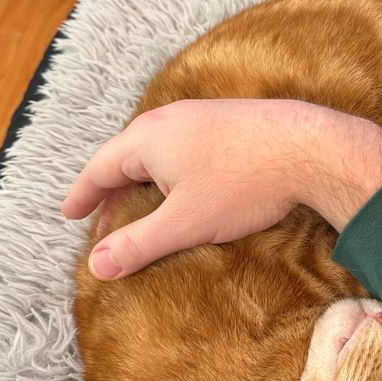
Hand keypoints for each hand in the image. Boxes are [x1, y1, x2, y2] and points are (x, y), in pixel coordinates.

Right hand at [62, 99, 381, 279]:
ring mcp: (201, 114)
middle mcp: (169, 118)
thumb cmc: (246, 183)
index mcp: (148, 139)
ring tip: (141, 203)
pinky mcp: (229, 119)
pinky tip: (187, 183)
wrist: (312, 146)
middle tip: (102, 217)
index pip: (100, 167)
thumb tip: (97, 266)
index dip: (83, 193)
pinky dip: (170, 166)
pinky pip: (183, 142)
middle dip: (112, 186)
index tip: (69, 212)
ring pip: (156, 146)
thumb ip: (138, 245)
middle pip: (126, 153)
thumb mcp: (184, 223)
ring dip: (142, 176)